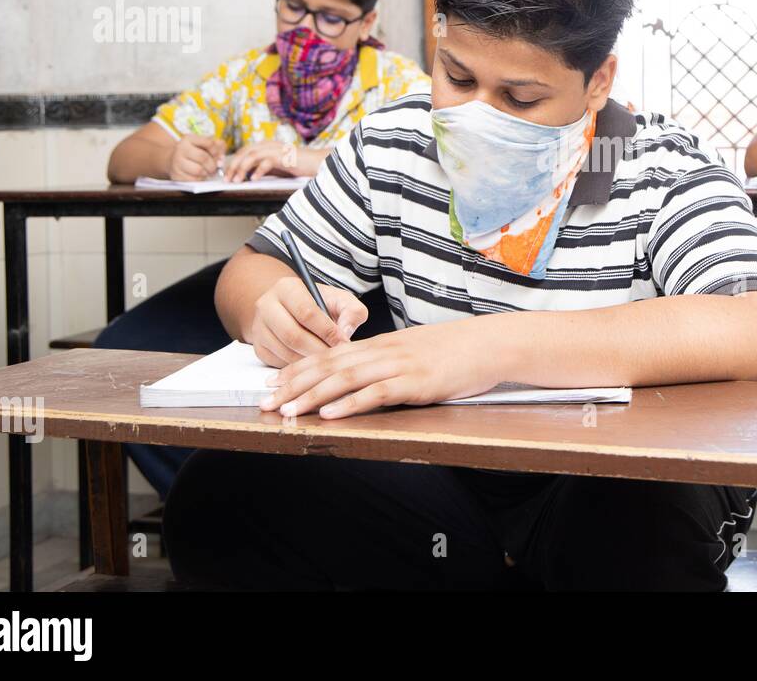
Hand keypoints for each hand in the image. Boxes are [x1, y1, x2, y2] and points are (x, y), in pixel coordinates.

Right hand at [167, 135, 225, 180]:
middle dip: (213, 165)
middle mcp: (181, 148)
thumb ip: (218, 147)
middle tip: (214, 167)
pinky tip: (200, 175)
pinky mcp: (176, 175)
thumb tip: (221, 158)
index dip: (216, 151)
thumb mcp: (206, 144)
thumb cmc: (195, 151)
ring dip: (207, 173)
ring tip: (207, 171)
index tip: (216, 155)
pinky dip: (200, 179)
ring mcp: (177, 162)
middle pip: (203, 158)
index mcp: (189, 138)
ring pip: (198, 170)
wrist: (175, 160)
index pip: (209, 143)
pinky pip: (193, 180)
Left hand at [224, 141, 313, 180]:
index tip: (226, 175)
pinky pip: (267, 162)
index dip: (233, 162)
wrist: (319, 163)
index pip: (244, 151)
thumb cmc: (299, 167)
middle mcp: (269, 145)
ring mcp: (277, 149)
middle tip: (227, 180)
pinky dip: (258, 171)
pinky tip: (254, 179)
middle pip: (245, 152)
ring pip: (252, 156)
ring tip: (236, 181)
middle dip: (233, 166)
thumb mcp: (277, 167)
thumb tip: (247, 176)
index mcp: (266, 146)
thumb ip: (264, 168)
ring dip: (242, 169)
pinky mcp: (284, 156)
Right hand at [246, 277, 368, 366]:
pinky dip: (298, 368)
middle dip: (318, 350)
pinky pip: (278, 363)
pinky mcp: (259, 347)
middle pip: (293, 335)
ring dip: (310, 361)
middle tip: (337, 357)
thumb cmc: (319, 304)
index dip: (327, 330)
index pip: (306, 312)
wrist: (292, 309)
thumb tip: (345, 332)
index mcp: (287, 288)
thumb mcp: (340, 300)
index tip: (343, 342)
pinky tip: (313, 365)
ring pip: (285, 352)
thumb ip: (351, 311)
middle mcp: (267, 306)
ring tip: (328, 362)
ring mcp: (259, 328)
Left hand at [259, 317, 500, 418]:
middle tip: (266, 403)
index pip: (329, 355)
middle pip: (328, 367)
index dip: (298, 370)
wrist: (490, 343)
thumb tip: (361, 376)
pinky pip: (376, 393)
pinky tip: (330, 414)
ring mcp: (399, 366)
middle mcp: (383, 352)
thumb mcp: (414, 351)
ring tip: (287, 411)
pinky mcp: (416, 382)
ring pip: (345, 379)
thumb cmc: (455, 350)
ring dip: (312, 396)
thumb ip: (386, 361)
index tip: (273, 385)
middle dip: (294, 385)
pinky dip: (350, 404)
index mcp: (380, 345)